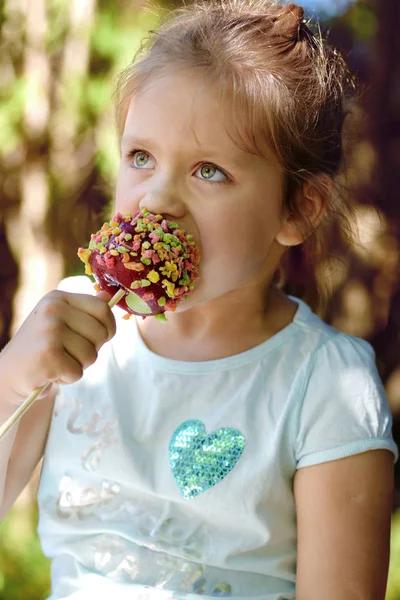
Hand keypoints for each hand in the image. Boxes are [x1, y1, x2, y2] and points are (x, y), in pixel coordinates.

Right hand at [0, 290, 115, 406]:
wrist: (9, 373)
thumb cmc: (41, 348)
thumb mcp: (62, 322)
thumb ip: (85, 310)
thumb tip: (107, 295)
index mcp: (58, 298)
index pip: (103, 309)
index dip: (109, 328)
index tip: (100, 339)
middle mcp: (53, 310)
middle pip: (101, 334)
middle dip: (92, 350)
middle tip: (70, 354)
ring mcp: (49, 331)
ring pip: (91, 355)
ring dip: (79, 366)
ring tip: (59, 362)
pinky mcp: (48, 356)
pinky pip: (78, 372)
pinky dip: (67, 378)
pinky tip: (51, 373)